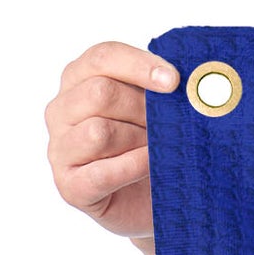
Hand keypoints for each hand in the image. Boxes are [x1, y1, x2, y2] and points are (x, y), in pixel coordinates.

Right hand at [46, 41, 178, 244]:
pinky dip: (133, 167)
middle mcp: (62, 110)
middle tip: (171, 124)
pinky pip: (101, 172)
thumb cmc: (156, 142)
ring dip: (139, 141)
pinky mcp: (70, 186)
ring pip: (98, 132)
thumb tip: (193, 81)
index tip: (175, 81)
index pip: (102, 57)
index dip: (140, 66)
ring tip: (159, 149)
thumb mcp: (160, 107)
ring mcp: (60, 149)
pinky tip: (152, 165)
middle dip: (143, 108)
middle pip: (99, 93)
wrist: (159, 198)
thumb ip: (164, 89)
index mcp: (81, 78)